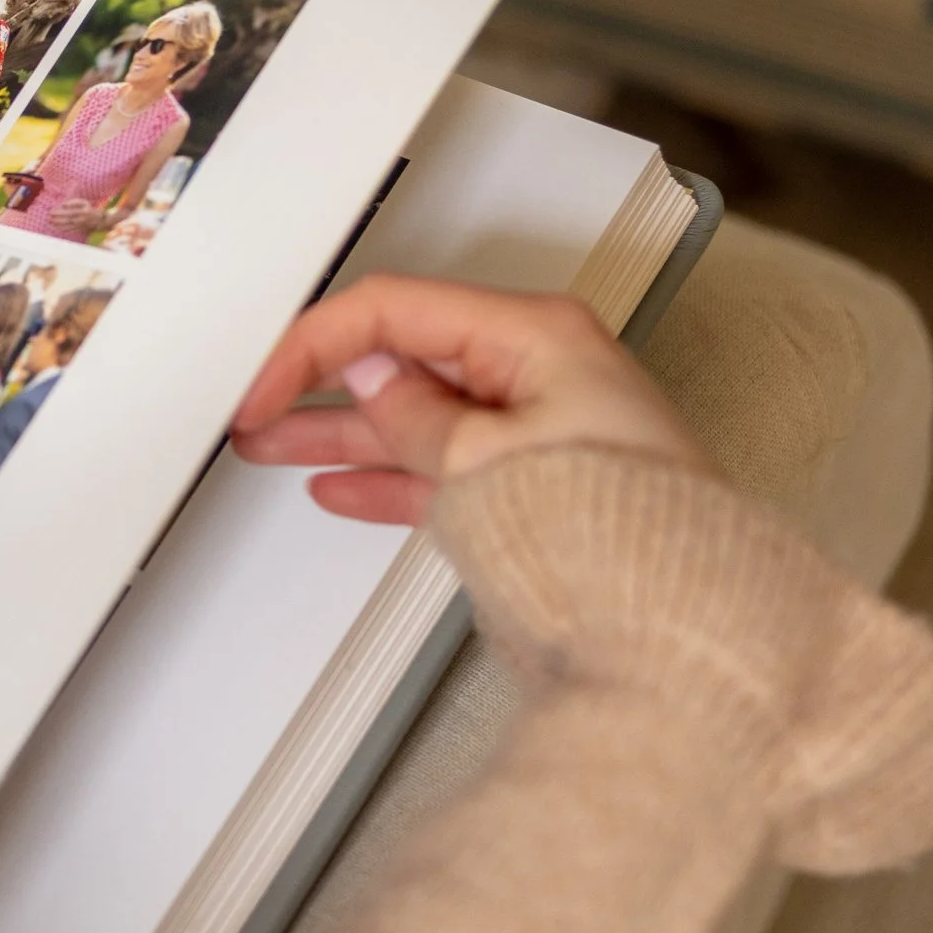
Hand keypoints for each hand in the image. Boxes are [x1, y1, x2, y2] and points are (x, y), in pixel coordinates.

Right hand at [230, 274, 705, 526]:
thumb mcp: (481, 460)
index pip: (393, 310)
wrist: (677, 622)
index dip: (312, 346)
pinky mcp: (532, 481)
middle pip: (402, 357)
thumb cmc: (617, 528)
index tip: (264, 386)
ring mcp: (535, 426)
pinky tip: (338, 486)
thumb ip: (411, 414)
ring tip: (270, 445)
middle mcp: (538, 370)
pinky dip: (387, 474)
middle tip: (255, 405)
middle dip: (319, 382)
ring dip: (341, 431)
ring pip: (413, 415)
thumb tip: (370, 381)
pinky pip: (440, 464)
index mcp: (535, 335)